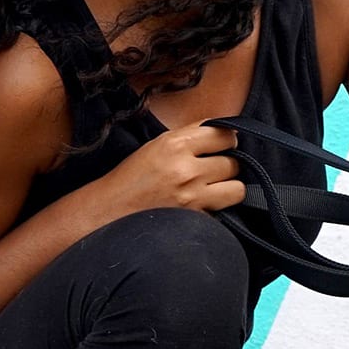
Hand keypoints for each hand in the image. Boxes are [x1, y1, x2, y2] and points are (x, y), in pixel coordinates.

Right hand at [93, 122, 245, 217]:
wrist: (110, 210)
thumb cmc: (132, 177)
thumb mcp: (157, 145)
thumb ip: (190, 135)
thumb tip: (222, 130)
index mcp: (176, 145)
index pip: (224, 134)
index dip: (227, 140)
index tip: (223, 145)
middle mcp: (186, 170)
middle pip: (234, 162)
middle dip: (227, 165)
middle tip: (214, 169)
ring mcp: (192, 197)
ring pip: (237, 188)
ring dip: (229, 188)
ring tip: (215, 188)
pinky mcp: (194, 219)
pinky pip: (223, 211)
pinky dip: (217, 208)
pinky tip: (203, 205)